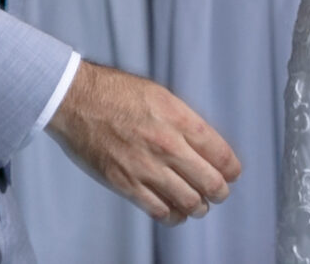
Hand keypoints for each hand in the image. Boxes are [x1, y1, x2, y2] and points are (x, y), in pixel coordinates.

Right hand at [46, 61, 241, 223]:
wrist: (77, 100)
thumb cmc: (116, 92)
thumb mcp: (161, 95)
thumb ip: (184, 120)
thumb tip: (205, 145)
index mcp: (179, 119)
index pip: (220, 153)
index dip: (231, 169)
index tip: (232, 173)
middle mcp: (167, 145)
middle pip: (210, 182)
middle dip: (220, 191)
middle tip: (219, 192)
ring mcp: (146, 167)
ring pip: (189, 201)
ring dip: (199, 206)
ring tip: (199, 204)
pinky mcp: (126, 184)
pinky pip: (160, 210)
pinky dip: (174, 216)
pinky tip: (176, 212)